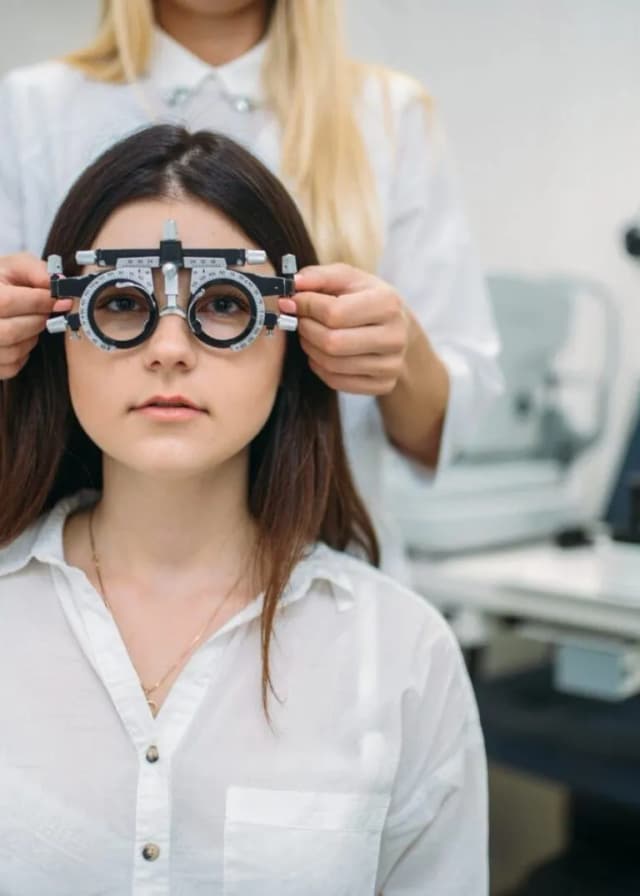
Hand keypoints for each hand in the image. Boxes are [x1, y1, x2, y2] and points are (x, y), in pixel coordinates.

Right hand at [0, 252, 71, 378]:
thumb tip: (59, 284)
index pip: (8, 303)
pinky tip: (21, 338)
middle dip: (37, 322)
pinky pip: (12, 367)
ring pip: (13, 352)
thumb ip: (36, 271)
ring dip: (31, 338)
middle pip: (11, 331)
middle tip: (45, 313)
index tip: (62, 302)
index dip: (40, 303)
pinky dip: (23, 354)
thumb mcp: (15, 266)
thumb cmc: (1, 281)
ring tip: (29, 323)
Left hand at [279, 263, 409, 394]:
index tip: (293, 302)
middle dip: (306, 330)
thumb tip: (293, 285)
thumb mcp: (348, 278)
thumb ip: (319, 276)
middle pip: (332, 342)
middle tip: (300, 320)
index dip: (306, 307)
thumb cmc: (367, 299)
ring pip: (332, 364)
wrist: (398, 328)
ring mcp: (391, 365)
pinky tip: (321, 352)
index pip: (335, 312)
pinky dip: (319, 366)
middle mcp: (395, 337)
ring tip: (310, 334)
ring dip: (310, 348)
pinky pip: (336, 381)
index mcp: (388, 304)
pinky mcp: (383, 385)